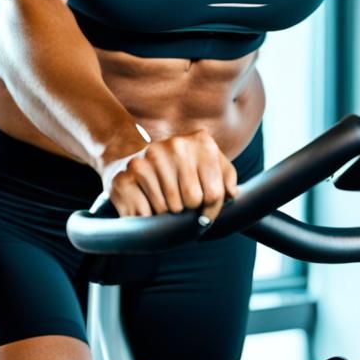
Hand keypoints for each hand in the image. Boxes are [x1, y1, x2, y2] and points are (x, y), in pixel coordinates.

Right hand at [100, 128, 238, 221]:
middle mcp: (175, 145)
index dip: (212, 211)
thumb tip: (232, 194)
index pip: (215, 192)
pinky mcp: (126, 176)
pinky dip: (147, 217)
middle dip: (189, 210)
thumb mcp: (207, 165)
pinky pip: (145, 214)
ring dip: (168, 214)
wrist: (131, 157)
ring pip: (169, 209)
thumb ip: (225, 178)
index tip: (205, 214)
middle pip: (192, 201)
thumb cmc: (179, 168)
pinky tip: (146, 203)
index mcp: (201, 142)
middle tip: (182, 203)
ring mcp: (149, 158)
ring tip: (164, 201)